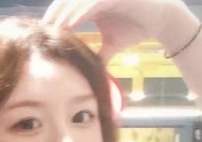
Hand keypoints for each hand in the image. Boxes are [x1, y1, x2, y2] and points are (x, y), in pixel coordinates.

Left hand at [43, 0, 188, 61]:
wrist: (161, 21)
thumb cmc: (136, 29)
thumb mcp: (111, 46)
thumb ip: (98, 56)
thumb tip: (90, 74)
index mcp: (91, 7)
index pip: (67, 13)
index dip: (54, 23)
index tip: (41, 38)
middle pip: (67, 4)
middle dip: (54, 17)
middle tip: (40, 32)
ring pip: (78, 2)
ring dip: (64, 15)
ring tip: (52, 29)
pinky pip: (94, 2)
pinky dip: (81, 12)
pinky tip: (70, 24)